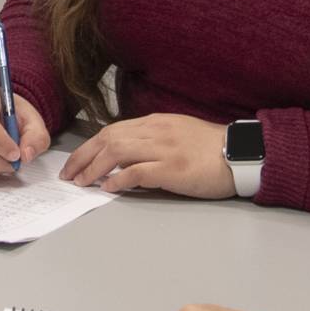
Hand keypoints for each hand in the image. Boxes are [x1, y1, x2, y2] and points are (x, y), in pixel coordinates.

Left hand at [61, 115, 234, 196]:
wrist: (240, 154)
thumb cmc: (211, 148)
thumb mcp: (177, 134)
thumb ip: (151, 141)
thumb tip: (124, 157)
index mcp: (156, 122)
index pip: (112, 130)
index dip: (89, 146)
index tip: (75, 162)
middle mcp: (156, 131)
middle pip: (108, 138)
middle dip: (83, 157)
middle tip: (69, 175)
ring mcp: (164, 149)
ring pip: (116, 152)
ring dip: (94, 168)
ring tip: (82, 183)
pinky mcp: (172, 168)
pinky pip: (137, 172)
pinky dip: (118, 179)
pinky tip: (108, 188)